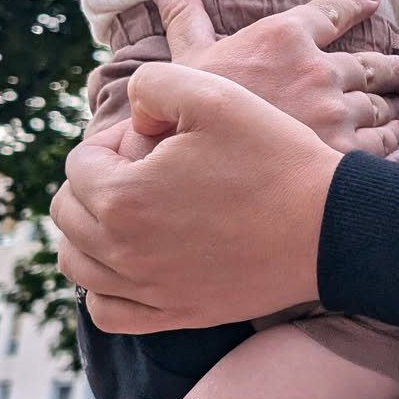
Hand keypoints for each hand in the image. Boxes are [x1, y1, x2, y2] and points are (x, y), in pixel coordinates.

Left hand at [52, 62, 341, 333]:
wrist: (330, 226)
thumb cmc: (275, 157)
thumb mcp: (215, 92)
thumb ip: (152, 83)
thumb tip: (131, 118)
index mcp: (123, 197)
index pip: (79, 162)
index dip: (114, 140)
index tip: (157, 137)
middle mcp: (123, 252)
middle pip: (68, 213)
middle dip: (96, 182)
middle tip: (147, 167)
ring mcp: (148, 290)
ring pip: (77, 265)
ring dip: (89, 232)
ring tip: (131, 209)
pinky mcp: (175, 315)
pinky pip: (106, 312)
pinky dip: (103, 287)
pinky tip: (131, 261)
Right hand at [147, 0, 398, 158]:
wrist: (199, 173)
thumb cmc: (190, 117)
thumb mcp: (187, 62)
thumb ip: (184, 18)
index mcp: (284, 39)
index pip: (333, 10)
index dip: (356, 1)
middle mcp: (318, 71)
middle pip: (373, 64)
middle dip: (394, 67)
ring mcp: (337, 114)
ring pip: (383, 107)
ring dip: (395, 110)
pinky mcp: (347, 155)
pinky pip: (385, 148)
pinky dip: (395, 149)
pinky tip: (398, 151)